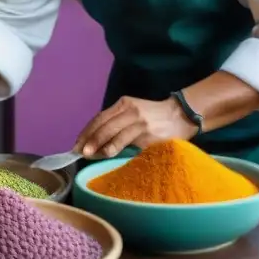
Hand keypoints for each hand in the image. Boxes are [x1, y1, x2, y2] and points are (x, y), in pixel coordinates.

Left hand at [74, 96, 197, 158]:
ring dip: (100, 145)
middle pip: (104, 124)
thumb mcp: (134, 113)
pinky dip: (115, 148)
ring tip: (90, 154)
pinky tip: (108, 154)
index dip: (87, 131)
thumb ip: (117, 122)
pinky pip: (127, 142)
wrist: (181, 116)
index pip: (100, 117)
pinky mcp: (147, 133)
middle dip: (90, 139)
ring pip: (114, 132)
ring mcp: (139, 121)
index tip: (77, 144)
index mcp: (124, 104)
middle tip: (80, 151)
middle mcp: (130, 110)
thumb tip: (95, 141)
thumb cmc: (154, 117)